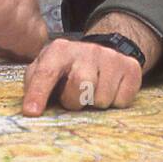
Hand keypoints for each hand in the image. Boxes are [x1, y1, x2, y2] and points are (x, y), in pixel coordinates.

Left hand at [21, 38, 142, 114]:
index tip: (32, 112)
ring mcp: (111, 57)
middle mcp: (87, 50)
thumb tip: (31, 108)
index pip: (46, 73)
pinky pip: (122, 101)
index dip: (38, 93)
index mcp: (60, 50)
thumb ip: (34, 84)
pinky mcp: (131, 67)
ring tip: (92, 92)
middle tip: (75, 97)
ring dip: (95, 103)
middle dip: (74, 101)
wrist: (104, 52)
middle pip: (80, 87)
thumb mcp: (47, 68)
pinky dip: (115, 102)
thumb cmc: (68, 68)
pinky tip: (109, 89)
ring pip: (102, 98)